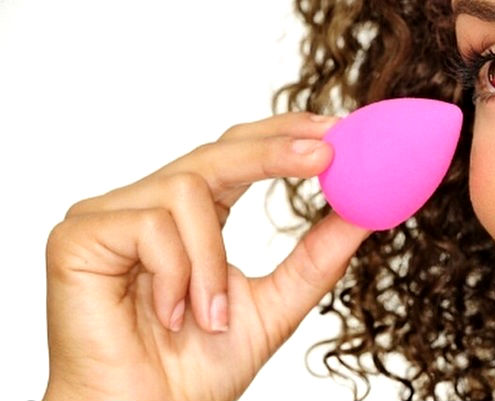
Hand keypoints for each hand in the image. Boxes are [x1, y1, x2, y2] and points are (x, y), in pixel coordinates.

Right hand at [43, 112, 371, 400]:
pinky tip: (168, 313)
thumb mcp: (274, 304)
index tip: (334, 131)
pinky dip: (176, 275)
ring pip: (186, 192)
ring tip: (210, 314)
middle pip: (214, 153)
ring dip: (211, 261)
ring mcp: (112, 216)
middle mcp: (150, 205)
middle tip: (325, 152)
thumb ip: (314, 258)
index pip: (234, 155)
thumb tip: (360, 213)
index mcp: (191, 217)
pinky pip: (150, 227)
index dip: (280, 136)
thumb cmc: (196, 368)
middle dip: (272, 151)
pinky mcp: (80, 235)